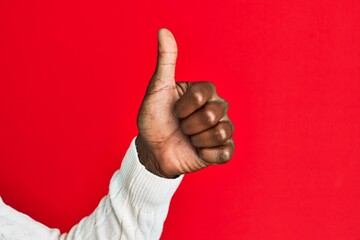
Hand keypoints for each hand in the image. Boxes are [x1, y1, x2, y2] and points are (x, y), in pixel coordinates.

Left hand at [136, 29, 233, 177]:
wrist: (153, 150)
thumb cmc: (155, 118)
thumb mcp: (157, 89)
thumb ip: (166, 60)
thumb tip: (163, 30)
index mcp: (206, 92)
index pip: (202, 95)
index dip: (183, 106)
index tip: (174, 111)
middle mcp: (218, 108)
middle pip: (212, 115)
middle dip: (188, 124)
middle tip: (180, 126)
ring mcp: (223, 129)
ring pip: (220, 133)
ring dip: (196, 139)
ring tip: (188, 138)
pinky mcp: (223, 151)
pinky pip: (225, 152)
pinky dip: (206, 154)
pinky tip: (197, 151)